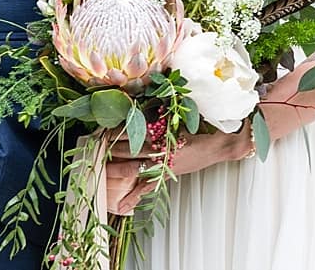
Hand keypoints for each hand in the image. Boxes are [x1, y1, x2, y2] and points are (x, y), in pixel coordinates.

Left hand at [103, 127, 251, 215]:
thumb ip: (162, 117)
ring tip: (103, 166)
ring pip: (135, 166)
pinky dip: (134, 197)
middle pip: (131, 150)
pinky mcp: (165, 174)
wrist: (215, 147)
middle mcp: (160, 152)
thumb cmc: (199, 132)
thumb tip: (147, 108)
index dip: (119, 133)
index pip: (135, 134)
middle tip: (98, 146)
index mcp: (163, 137)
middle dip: (114, 148)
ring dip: (118, 167)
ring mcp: (162, 165)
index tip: (105, 130)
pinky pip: (147, 187)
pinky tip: (122, 206)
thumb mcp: (179, 122)